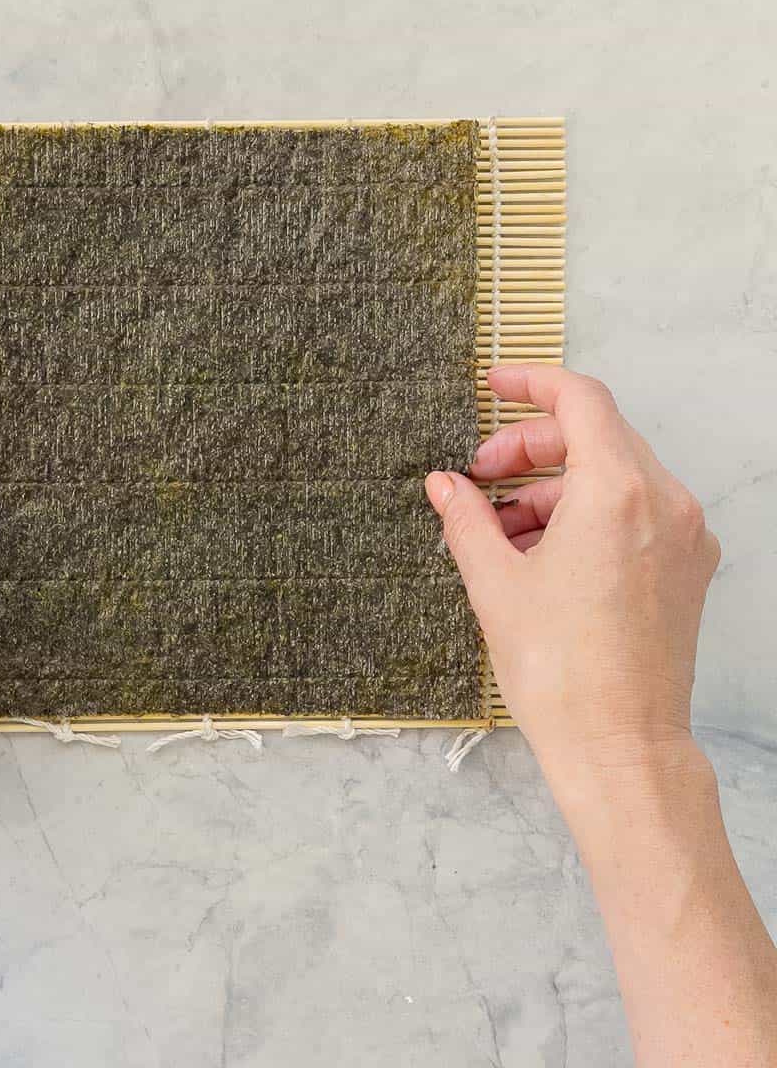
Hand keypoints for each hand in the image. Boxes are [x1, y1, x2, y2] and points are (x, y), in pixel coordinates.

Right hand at [425, 364, 719, 788]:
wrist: (620, 747)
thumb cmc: (561, 671)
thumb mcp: (494, 582)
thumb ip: (465, 518)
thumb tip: (444, 484)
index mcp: (617, 493)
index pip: (581, 400)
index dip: (531, 383)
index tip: (493, 385)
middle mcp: (664, 504)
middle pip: (595, 436)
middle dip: (530, 446)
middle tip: (479, 475)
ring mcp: (684, 536)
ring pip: (613, 475)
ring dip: (553, 485)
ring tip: (498, 527)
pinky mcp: (687, 568)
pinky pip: (634, 512)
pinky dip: (585, 513)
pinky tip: (538, 551)